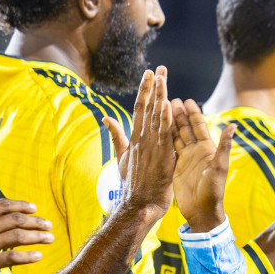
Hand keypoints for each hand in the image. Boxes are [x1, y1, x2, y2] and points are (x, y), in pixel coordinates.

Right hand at [0, 196, 53, 273]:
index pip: (4, 206)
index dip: (22, 206)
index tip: (34, 208)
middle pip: (16, 220)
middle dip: (36, 222)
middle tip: (48, 225)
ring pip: (18, 236)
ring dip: (37, 237)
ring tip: (50, 238)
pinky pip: (12, 257)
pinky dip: (28, 256)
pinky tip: (38, 257)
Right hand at [104, 66, 176, 219]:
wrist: (137, 206)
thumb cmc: (131, 185)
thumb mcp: (121, 158)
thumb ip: (116, 136)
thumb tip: (106, 118)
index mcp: (135, 139)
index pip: (139, 109)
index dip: (144, 90)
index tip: (148, 73)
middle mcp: (142, 140)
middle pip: (148, 108)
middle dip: (153, 87)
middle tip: (158, 67)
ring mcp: (151, 148)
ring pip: (156, 118)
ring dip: (160, 96)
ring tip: (163, 77)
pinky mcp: (162, 158)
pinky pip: (164, 136)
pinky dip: (165, 120)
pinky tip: (168, 104)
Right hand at [169, 98, 234, 233]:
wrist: (202, 211)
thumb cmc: (213, 191)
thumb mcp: (219, 167)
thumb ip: (224, 146)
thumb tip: (233, 125)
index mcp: (207, 149)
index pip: (199, 126)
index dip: (193, 113)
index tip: (187, 100)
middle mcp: (196, 152)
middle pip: (187, 128)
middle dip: (179, 114)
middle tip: (170, 99)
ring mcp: (186, 159)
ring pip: (177, 137)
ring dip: (171, 124)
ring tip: (162, 111)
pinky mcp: (176, 167)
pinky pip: (169, 150)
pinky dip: (164, 140)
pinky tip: (156, 130)